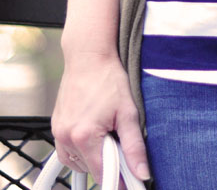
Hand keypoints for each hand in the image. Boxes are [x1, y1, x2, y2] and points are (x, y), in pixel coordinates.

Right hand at [51, 51, 149, 183]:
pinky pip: (68, 151)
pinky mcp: (55, 126)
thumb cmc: (109, 79)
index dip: (119, 179)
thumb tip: (142, 173)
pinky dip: (81, 148)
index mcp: (84, 136)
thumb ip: (134, 147)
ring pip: (78, 162)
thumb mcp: (128, 112)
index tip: (131, 180)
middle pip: (90, 168)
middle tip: (119, 140)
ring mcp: (58, 132)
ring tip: (106, 132)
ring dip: (93, 156)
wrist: (89, 56)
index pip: (102, 174)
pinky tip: (94, 131)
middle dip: (107, 161)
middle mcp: (66, 137)